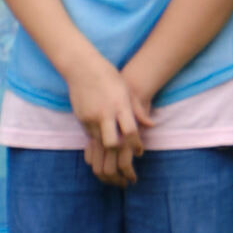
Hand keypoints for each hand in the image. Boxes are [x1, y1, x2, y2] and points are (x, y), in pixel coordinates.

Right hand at [68, 61, 148, 180]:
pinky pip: (90, 137)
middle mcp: (104, 113)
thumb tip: (151, 126)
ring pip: (99, 144)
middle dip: (120, 156)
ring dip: (107, 153)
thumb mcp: (127, 91)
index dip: (136, 145)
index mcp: (119, 105)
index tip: (140, 152)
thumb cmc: (109, 77)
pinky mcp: (81, 119)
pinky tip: (102, 149)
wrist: (82, 67)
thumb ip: (139, 110)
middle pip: (112, 143)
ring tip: (115, 164)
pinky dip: (97, 144)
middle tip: (127, 164)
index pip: (130, 131)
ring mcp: (90, 117)